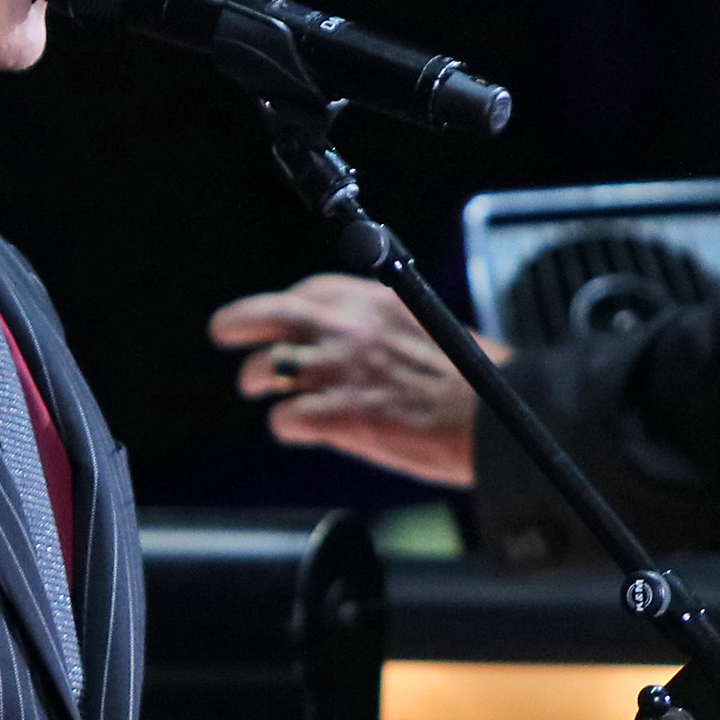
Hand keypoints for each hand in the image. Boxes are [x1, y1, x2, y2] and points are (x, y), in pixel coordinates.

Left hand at [207, 274, 494, 487]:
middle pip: (269, 314)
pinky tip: (294, 428)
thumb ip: (386, 331)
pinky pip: (286, 419)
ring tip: (256, 390)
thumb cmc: (476, 383)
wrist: (497, 419)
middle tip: (222, 332)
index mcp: (376, 302)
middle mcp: (350, 330)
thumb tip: (364, 344)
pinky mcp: (339, 415)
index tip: (278, 315)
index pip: (311, 290)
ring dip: (255, 380)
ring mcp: (340, 372)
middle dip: (237, 322)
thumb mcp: (429, 329)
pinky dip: (285, 424)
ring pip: (266, 369)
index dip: (288, 303)